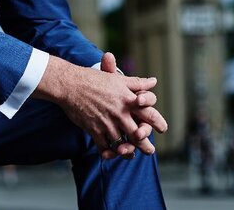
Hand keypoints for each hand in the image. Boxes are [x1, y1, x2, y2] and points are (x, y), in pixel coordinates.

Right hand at [35, 55, 166, 160]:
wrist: (70, 85)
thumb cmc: (94, 79)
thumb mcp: (118, 79)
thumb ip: (137, 83)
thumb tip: (153, 82)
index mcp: (128, 100)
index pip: (148, 113)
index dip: (157, 122)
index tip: (162, 128)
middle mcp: (120, 114)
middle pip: (137, 134)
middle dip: (145, 144)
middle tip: (150, 151)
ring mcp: (107, 124)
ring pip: (122, 143)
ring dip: (127, 151)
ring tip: (131, 155)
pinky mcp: (94, 130)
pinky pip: (105, 147)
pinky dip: (109, 152)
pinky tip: (112, 154)